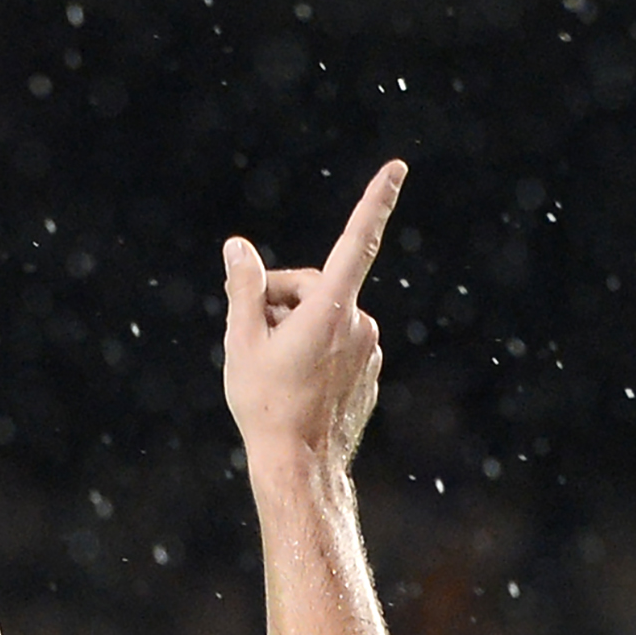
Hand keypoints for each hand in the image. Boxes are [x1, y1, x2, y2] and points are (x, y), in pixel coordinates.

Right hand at [220, 161, 405, 468]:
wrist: (299, 465)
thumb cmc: (264, 405)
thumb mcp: (241, 341)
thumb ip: (244, 288)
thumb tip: (238, 247)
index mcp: (330, 309)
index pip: (355, 241)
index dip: (375, 201)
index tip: (397, 168)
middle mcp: (358, 323)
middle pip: (313, 286)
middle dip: (279, 299)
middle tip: (249, 336)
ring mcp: (368, 348)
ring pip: (324, 316)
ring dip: (294, 327)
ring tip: (271, 367)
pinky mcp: (370, 370)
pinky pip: (337, 343)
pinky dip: (313, 349)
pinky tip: (293, 383)